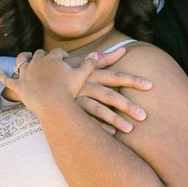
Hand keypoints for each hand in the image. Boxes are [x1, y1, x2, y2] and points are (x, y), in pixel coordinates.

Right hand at [8, 45, 155, 133]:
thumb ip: (105, 58)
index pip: (117, 76)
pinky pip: (85, 120)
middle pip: (110, 95)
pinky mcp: (69, 110)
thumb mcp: (84, 62)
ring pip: (98, 110)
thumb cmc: (65, 70)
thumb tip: (123, 51)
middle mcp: (86, 85)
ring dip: (115, 120)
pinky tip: (110, 136)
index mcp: (92, 73)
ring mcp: (77, 99)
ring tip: (130, 130)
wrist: (36, 78)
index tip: (151, 85)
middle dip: (128, 105)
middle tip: (145, 116)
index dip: (133, 80)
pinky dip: (97, 127)